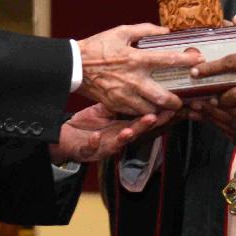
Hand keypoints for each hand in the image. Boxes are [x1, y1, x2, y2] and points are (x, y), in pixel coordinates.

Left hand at [48, 104, 174, 163]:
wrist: (67, 140)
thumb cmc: (88, 126)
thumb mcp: (104, 110)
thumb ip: (118, 101)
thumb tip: (134, 84)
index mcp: (123, 127)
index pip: (142, 121)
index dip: (156, 116)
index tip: (168, 109)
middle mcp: (117, 138)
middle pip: (135, 132)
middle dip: (145, 126)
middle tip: (155, 117)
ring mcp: (104, 146)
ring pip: (118, 143)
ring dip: (125, 137)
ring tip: (129, 131)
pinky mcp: (88, 150)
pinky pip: (92, 148)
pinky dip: (95, 143)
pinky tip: (96, 137)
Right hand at [77, 23, 197, 114]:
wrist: (75, 65)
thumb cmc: (98, 46)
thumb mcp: (121, 31)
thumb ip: (145, 30)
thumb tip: (165, 30)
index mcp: (135, 59)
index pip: (167, 60)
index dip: (186, 60)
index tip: (199, 60)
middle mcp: (133, 80)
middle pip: (162, 97)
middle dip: (177, 101)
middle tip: (183, 99)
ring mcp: (124, 95)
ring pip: (150, 109)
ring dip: (161, 109)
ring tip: (168, 106)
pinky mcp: (116, 104)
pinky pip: (136, 112)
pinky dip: (145, 112)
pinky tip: (150, 108)